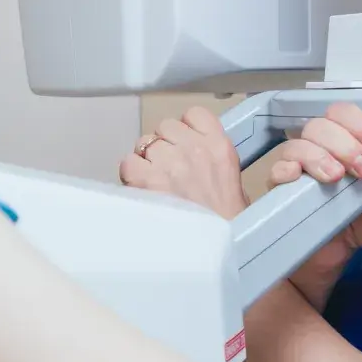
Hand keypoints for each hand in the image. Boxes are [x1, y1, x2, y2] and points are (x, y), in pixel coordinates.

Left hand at [119, 107, 249, 220]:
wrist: (215, 248)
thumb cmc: (226, 221)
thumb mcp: (232, 179)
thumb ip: (213, 157)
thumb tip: (195, 153)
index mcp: (219, 146)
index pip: (194, 114)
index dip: (186, 127)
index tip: (185, 143)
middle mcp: (193, 148)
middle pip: (166, 127)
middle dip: (165, 144)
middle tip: (170, 168)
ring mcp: (169, 162)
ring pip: (145, 142)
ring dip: (147, 159)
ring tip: (155, 181)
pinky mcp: (146, 179)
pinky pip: (129, 161)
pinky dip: (132, 174)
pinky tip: (143, 188)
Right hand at [266, 104, 361, 309]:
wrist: (321, 263)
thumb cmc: (347, 227)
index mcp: (343, 147)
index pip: (344, 116)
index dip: (360, 123)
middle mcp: (316, 152)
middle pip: (320, 126)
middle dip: (345, 143)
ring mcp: (294, 170)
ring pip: (297, 144)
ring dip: (319, 155)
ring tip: (336, 177)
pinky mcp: (277, 192)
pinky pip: (275, 171)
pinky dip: (286, 169)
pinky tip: (298, 178)